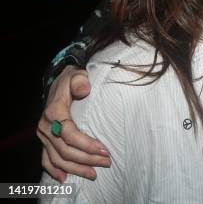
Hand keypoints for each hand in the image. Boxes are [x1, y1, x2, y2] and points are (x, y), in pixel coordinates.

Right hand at [37, 65, 110, 181]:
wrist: (59, 82)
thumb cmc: (72, 79)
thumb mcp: (77, 75)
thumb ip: (80, 81)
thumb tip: (84, 89)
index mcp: (54, 111)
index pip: (69, 134)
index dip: (86, 145)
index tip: (105, 150)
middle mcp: (46, 126)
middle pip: (66, 150)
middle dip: (87, 159)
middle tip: (107, 162)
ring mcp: (44, 135)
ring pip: (58, 158)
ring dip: (76, 168)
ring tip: (94, 173)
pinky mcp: (45, 140)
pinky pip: (46, 159)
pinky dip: (54, 170)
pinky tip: (65, 178)